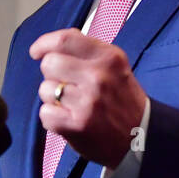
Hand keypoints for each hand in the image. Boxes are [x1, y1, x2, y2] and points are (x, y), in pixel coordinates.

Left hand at [30, 28, 146, 168]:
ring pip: (45, 89)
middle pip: (49, 63)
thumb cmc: (123, 100)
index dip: (44, 44)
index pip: (65, 39)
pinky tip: (69, 120)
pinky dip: (52, 118)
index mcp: (109, 57)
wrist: (141, 137)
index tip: (37, 52)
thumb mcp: (116, 67)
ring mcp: (88, 102)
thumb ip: (88, 52)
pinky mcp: (77, 125)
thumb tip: (54, 43)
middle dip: (52, 75)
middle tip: (66, 86)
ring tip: (72, 106)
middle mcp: (99, 76)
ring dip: (52, 99)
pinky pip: (45, 113)